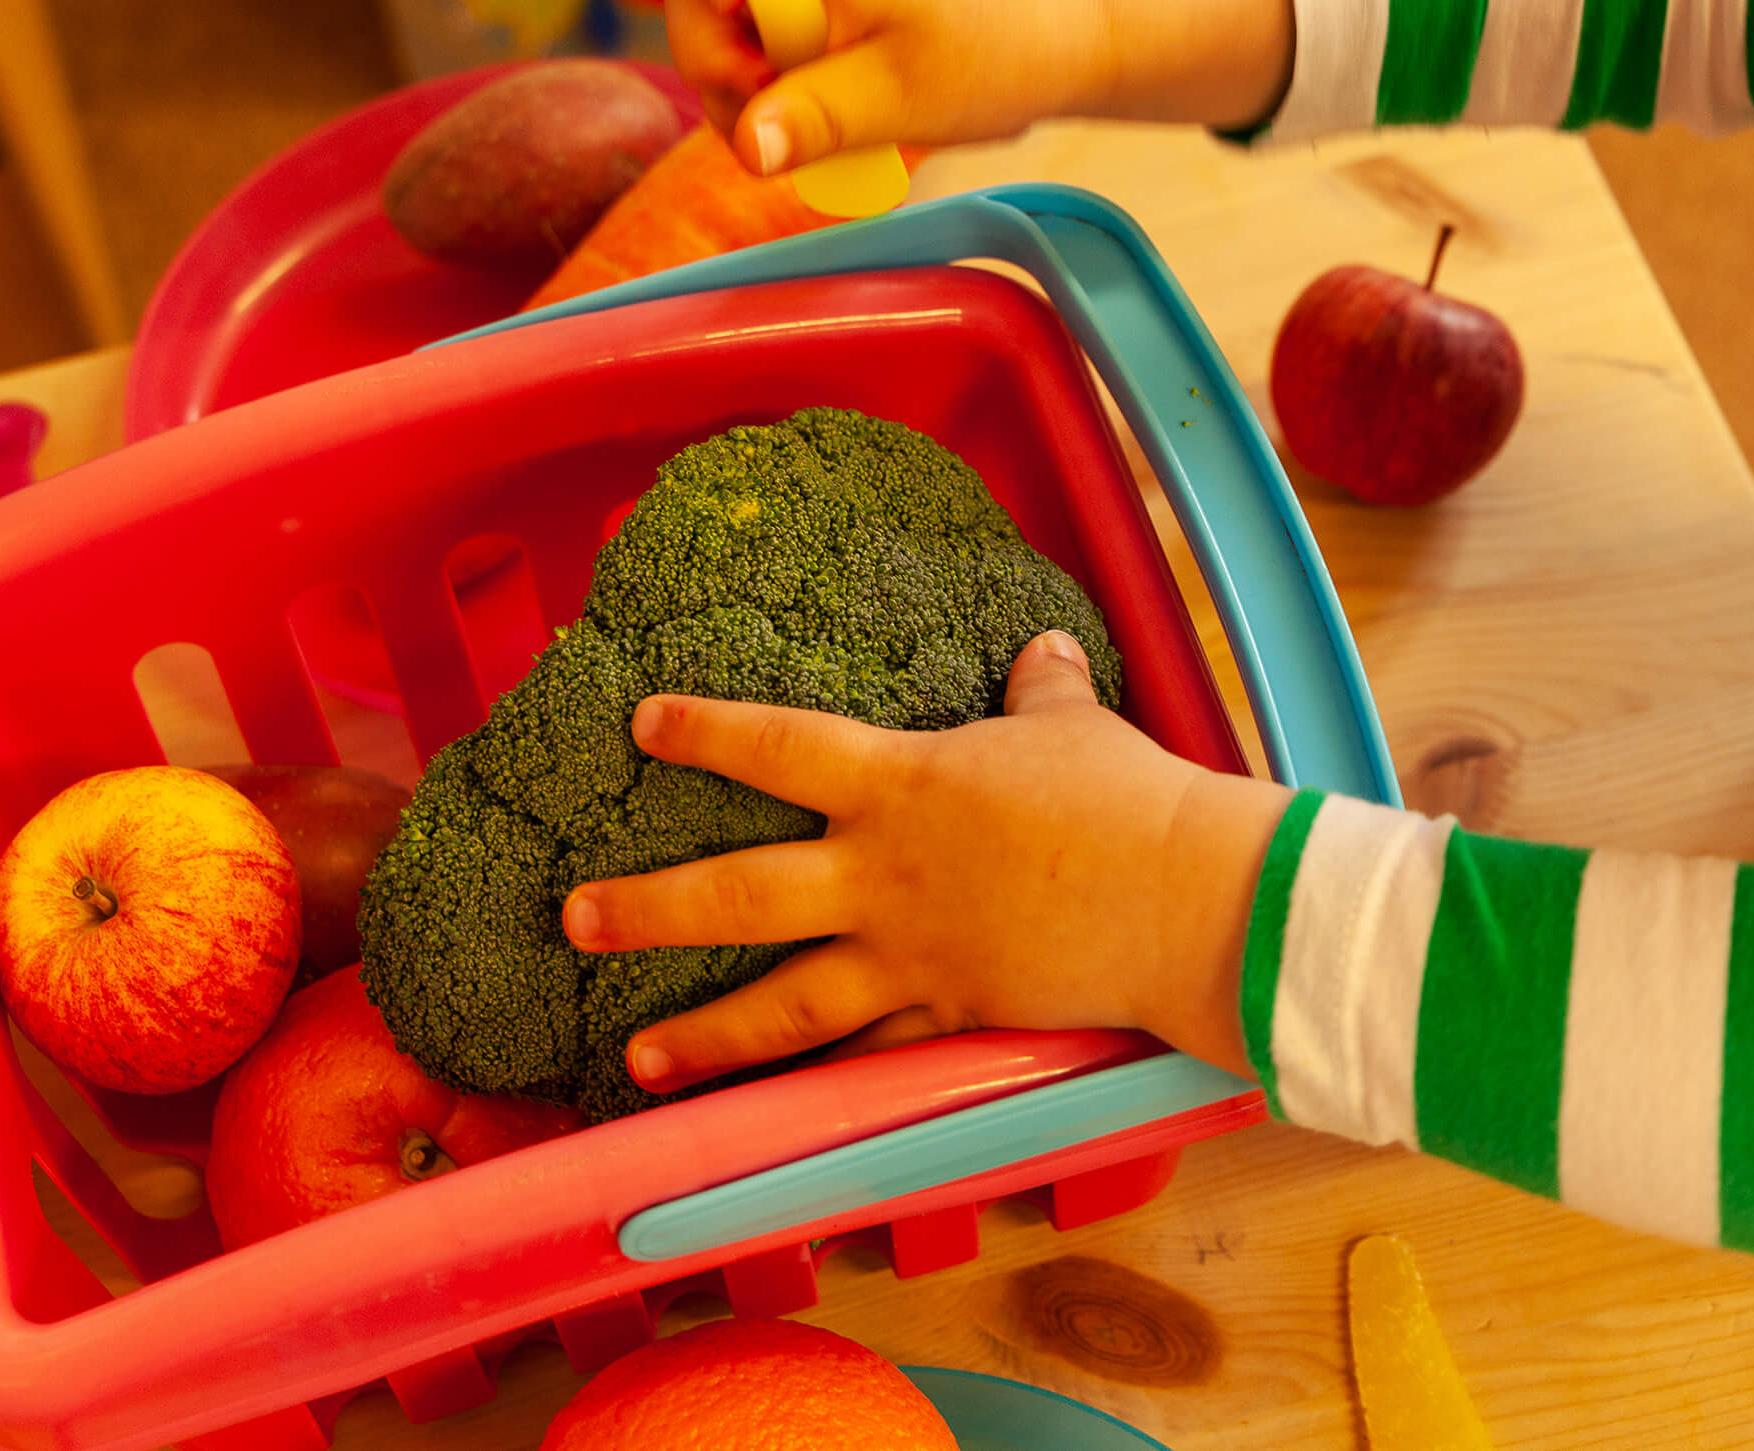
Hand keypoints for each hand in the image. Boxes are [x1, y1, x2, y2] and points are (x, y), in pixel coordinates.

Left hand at [562, 632, 1290, 1090]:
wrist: (1178, 896)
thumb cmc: (1125, 796)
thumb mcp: (1072, 725)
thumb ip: (1040, 690)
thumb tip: (1041, 653)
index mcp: (901, 784)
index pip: (779, 748)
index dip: (704, 732)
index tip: (640, 724)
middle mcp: (882, 876)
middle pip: (740, 894)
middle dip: (650, 909)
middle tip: (575, 920)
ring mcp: (910, 957)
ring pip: (785, 1004)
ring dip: (704, 1034)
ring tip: (636, 1059)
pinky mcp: (952, 1017)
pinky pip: (868, 1055)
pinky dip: (818, 1081)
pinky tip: (772, 1100)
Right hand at [664, 0, 1293, 177]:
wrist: (1072, 29)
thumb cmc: (996, 51)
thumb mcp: (899, 99)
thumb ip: (814, 119)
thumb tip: (747, 147)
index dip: (701, 1)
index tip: (749, 65)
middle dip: (721, 67)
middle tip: (772, 131)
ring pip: (736, 18)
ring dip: (754, 83)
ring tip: (811, 131)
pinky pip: (778, 27)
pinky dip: (788, 76)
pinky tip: (831, 111)